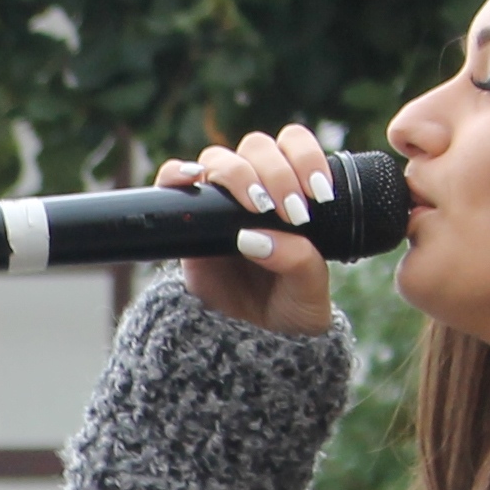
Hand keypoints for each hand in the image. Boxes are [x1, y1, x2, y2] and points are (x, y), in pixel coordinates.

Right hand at [156, 122, 343, 336]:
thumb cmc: (290, 308)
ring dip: (238, 175)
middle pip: (256, 147)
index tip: (318, 192)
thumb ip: (297, 260)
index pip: (293, 145)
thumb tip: (254, 237)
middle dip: (276, 172)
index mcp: (291, 192)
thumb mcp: (310, 287)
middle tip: (291, 211)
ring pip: (219, 159)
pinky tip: (191, 179)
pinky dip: (175, 174)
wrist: (256, 344)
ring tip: (256, 208)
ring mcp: (217, 204)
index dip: (305, 156)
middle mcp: (253, 190)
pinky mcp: (187, 223)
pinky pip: (171, 183)